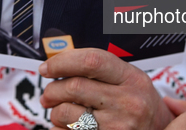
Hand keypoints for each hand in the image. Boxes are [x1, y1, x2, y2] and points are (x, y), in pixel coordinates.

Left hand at [39, 48, 174, 129]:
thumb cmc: (138, 101)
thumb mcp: (128, 78)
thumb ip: (98, 68)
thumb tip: (57, 62)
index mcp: (131, 79)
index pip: (92, 61)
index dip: (62, 62)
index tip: (47, 67)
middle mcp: (127, 102)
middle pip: (74, 87)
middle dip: (52, 89)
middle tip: (49, 92)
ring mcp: (117, 126)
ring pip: (66, 113)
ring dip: (54, 110)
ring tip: (59, 109)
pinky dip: (59, 128)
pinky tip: (66, 125)